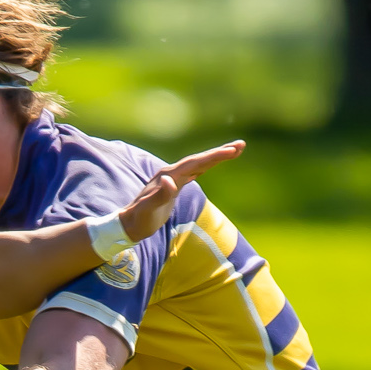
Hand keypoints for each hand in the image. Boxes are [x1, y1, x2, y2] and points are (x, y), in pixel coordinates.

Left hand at [116, 139, 245, 244]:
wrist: (129, 224)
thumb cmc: (140, 220)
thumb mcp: (149, 210)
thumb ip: (159, 195)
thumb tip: (169, 180)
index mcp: (168, 176)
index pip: (195, 163)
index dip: (213, 157)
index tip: (232, 151)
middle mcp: (170, 173)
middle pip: (199, 160)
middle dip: (220, 152)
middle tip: (241, 145)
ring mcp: (172, 178)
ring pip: (198, 164)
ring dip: (215, 157)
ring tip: (234, 150)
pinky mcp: (173, 185)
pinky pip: (194, 171)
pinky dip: (206, 166)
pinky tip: (211, 164)